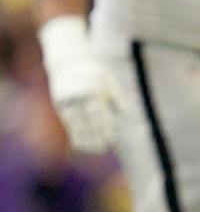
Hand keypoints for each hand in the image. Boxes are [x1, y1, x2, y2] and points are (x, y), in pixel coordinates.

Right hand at [38, 17, 120, 154]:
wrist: (68, 60)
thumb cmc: (94, 72)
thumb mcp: (109, 79)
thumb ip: (117, 95)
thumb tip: (127, 113)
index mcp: (94, 88)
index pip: (100, 112)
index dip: (104, 127)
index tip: (109, 140)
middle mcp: (80, 94)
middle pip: (88, 119)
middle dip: (95, 135)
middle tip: (102, 149)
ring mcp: (68, 99)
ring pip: (76, 122)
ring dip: (84, 137)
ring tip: (91, 150)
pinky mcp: (59, 103)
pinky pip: (68, 121)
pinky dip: (74, 132)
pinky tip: (79, 143)